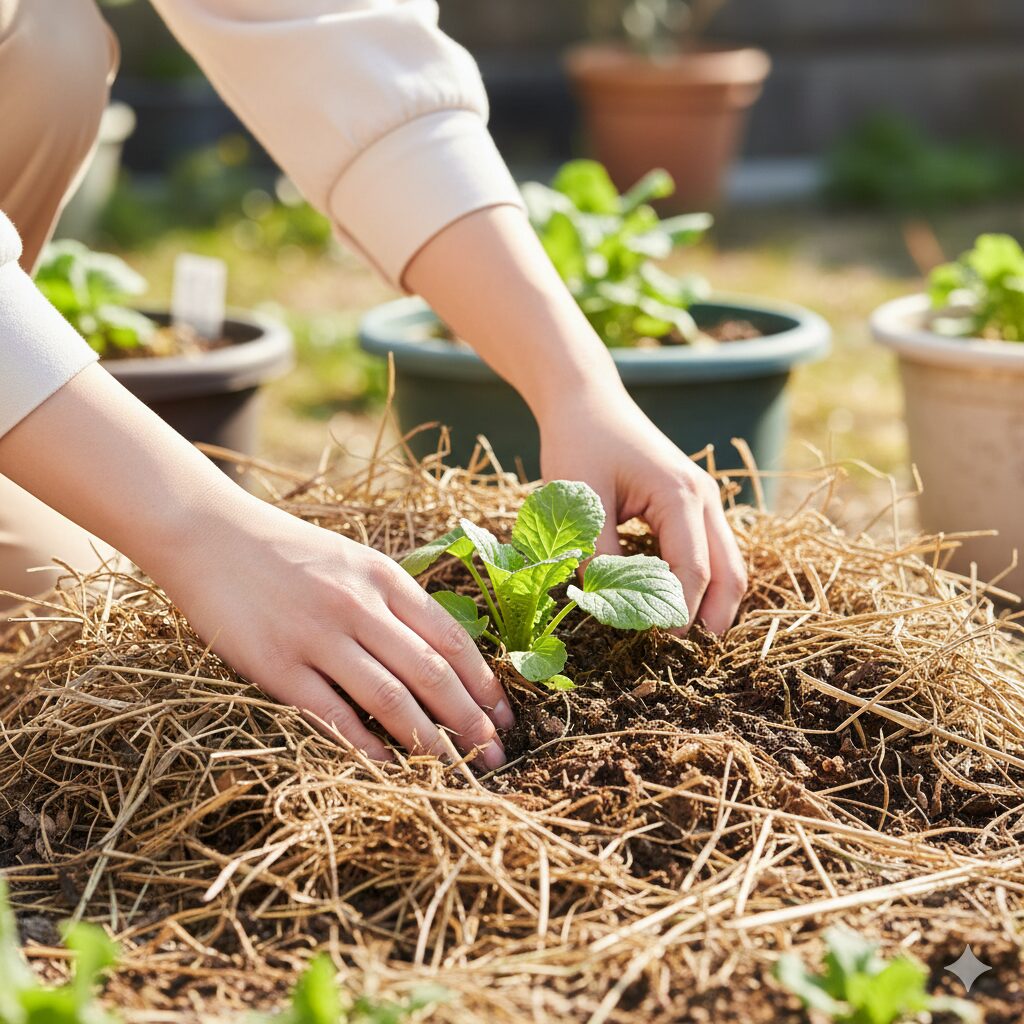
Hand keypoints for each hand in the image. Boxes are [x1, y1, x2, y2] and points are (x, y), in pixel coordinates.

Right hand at [152, 495, 512, 765]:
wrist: (211, 535)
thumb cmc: (289, 552)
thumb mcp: (354, 560)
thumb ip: (395, 602)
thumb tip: (443, 655)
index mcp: (383, 578)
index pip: (451, 638)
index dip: (485, 683)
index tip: (506, 717)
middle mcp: (359, 605)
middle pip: (431, 673)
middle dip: (470, 720)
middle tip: (494, 756)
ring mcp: (318, 636)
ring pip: (391, 698)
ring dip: (430, 740)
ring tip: (456, 770)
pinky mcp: (276, 665)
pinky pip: (332, 714)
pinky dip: (366, 745)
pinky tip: (389, 767)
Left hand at [538, 386, 747, 632]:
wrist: (586, 400)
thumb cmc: (578, 443)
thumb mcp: (580, 501)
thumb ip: (597, 555)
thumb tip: (610, 604)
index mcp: (680, 494)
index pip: (692, 569)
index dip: (678, 611)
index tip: (658, 641)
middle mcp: (704, 497)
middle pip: (729, 571)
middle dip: (716, 616)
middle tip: (692, 657)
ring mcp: (703, 498)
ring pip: (727, 562)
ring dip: (712, 600)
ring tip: (688, 637)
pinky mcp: (691, 502)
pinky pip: (709, 550)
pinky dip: (700, 579)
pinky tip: (675, 602)